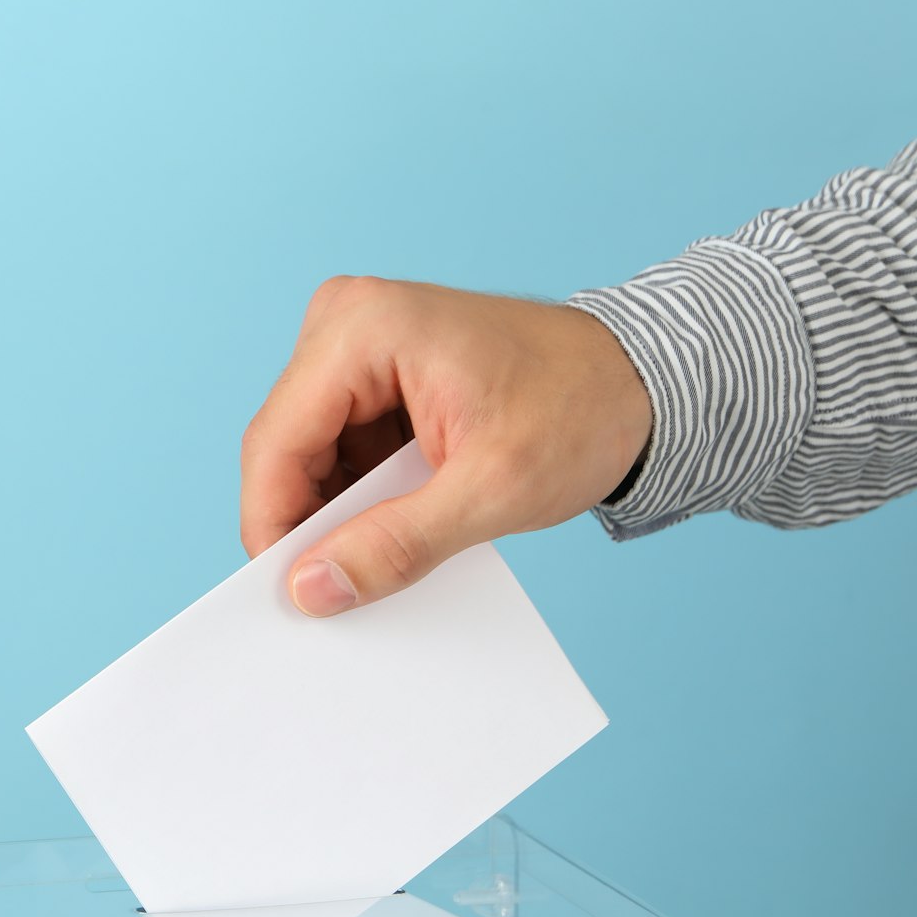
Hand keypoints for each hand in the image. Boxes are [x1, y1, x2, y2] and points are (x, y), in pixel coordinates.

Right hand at [241, 277, 652, 615]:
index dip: (273, 526)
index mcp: (362, 329)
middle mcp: (345, 320)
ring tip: (383, 557)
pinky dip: (359, 496)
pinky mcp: (370, 370)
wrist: (643, 378)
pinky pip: (336, 446)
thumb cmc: (583, 408)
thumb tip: (312, 591)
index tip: (291, 596)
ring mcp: (355, 342)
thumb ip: (396, 544)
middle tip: (339, 592)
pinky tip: (395, 527)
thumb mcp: (493, 491)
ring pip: (306, 454)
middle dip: (308, 523)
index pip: (277, 442)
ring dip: (336, 513)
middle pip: (286, 448)